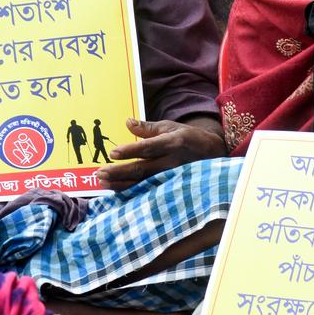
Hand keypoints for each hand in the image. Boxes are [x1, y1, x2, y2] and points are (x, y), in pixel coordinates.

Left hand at [98, 117, 226, 190]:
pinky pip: (149, 191)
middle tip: (100, 173)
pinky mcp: (171, 187)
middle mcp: (173, 161)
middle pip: (143, 169)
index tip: (113, 153)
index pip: (149, 148)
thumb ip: (148, 128)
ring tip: (103, 182)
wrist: (213, 154)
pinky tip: (118, 190)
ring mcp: (173, 177)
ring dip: (122, 184)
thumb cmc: (188, 137)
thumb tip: (127, 123)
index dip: (131, 151)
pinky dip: (132, 191)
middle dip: (120, 172)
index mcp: (173, 143)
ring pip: (144, 183)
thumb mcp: (171, 127)